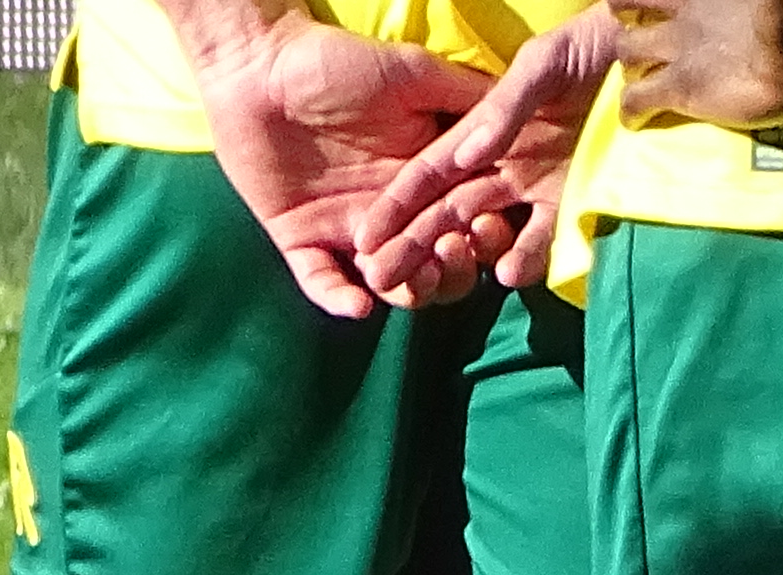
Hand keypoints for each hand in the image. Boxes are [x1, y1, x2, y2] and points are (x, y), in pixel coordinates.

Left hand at [190, 13, 509, 319]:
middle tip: (452, 256)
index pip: (465, 219)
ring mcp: (346, 229)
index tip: (493, 230)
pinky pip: (321, 282)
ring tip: (417, 282)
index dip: (483, 232)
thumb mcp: (413, 75)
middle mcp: (390, 210)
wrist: (261, 65)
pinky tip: (360, 305)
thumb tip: (520, 115)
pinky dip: (340, 298)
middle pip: (433, 262)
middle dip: (450, 270)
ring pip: (387, 281)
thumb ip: (464, 98)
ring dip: (406, 288)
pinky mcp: (299, 241)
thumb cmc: (339, 61)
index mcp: (423, 175)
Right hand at [358, 5, 614, 300]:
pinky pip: (544, 242)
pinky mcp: (575, 205)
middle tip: (381, 276)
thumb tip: (467, 155)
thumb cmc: (597, 43)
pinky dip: (525, 260)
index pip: (428, 173)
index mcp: (482, 131)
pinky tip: (509, 271)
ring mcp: (537, 189)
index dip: (395, 205)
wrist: (658, 50)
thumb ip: (506, 107)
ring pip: (485, 235)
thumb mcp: (545, 62)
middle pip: (445, 213)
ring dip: (461, 258)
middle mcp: (502, 165)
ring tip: (444, 273)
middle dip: (411, 246)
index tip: (365, 237)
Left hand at [601, 0, 782, 132]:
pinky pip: (636, 102)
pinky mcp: (683, 88)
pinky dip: (633, 112)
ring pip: (626, 51)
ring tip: (644, 75)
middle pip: (627, 7)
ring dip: (632, 63)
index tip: (664, 1)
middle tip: (651, 36)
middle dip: (635, 21)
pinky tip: (639, 120)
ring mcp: (679, 45)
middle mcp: (684, 3)